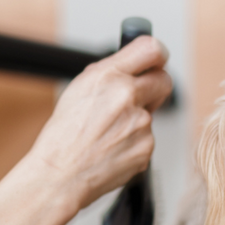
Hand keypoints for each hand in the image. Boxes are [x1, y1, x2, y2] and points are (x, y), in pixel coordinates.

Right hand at [25, 35, 171, 210]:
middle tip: (139, 97)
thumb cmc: (63, 137)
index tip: (156, 61)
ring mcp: (140, 124)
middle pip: (163, 81)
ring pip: (151, 115)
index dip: (158, 55)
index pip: (151, 49)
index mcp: (108, 76)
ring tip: (108, 134)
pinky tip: (112, 148)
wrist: (60, 175)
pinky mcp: (146, 147)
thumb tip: (133, 64)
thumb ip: (110, 73)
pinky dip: (134, 143)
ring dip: (136, 121)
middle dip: (154, 88)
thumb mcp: (79, 89)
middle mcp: (127, 96)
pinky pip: (147, 139)